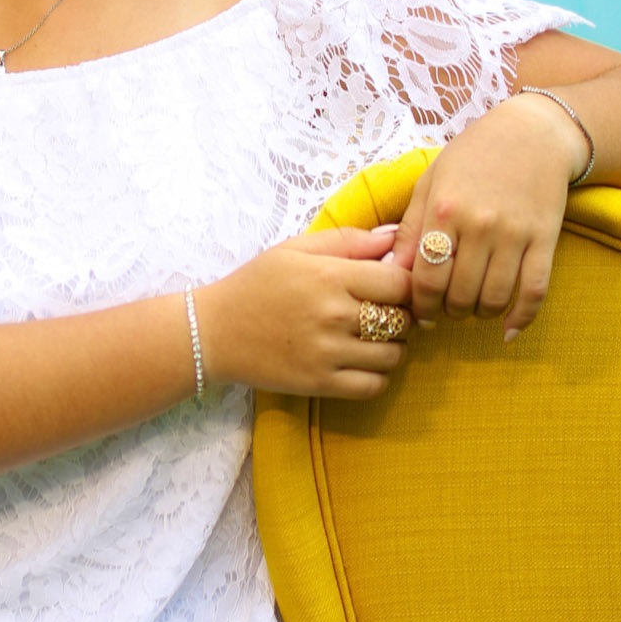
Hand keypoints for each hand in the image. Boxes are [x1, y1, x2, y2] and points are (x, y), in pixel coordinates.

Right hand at [198, 225, 412, 398]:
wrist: (213, 333)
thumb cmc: (256, 284)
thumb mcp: (295, 249)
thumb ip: (348, 240)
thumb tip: (395, 235)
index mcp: (329, 276)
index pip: (402, 283)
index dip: (407, 285)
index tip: (396, 288)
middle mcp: (333, 315)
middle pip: (403, 319)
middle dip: (403, 315)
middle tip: (387, 312)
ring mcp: (327, 353)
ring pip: (394, 355)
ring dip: (393, 347)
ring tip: (375, 339)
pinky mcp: (320, 383)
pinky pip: (374, 386)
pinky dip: (378, 376)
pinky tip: (363, 363)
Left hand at [391, 94, 588, 340]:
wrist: (534, 132)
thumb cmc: (474, 155)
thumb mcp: (431, 182)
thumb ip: (410, 229)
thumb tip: (389, 272)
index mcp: (444, 209)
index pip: (425, 278)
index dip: (420, 306)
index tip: (419, 314)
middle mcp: (479, 224)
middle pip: (458, 295)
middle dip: (448, 312)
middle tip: (446, 310)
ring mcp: (515, 233)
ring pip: (494, 299)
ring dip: (480, 314)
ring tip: (472, 307)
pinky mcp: (545, 238)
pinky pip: (534, 291)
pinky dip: (521, 318)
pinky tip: (509, 330)